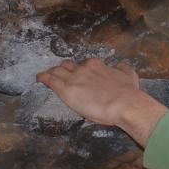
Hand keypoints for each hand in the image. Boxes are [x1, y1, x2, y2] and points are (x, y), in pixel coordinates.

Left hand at [36, 58, 167, 145]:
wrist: (124, 103)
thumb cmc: (128, 92)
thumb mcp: (129, 75)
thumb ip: (123, 69)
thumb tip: (121, 65)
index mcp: (96, 65)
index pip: (82, 65)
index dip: (78, 70)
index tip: (77, 74)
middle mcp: (83, 68)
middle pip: (67, 66)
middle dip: (63, 70)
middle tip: (60, 75)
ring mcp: (73, 78)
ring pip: (57, 71)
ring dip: (52, 73)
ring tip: (46, 76)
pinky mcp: (66, 89)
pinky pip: (50, 80)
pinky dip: (43, 78)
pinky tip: (39, 79)